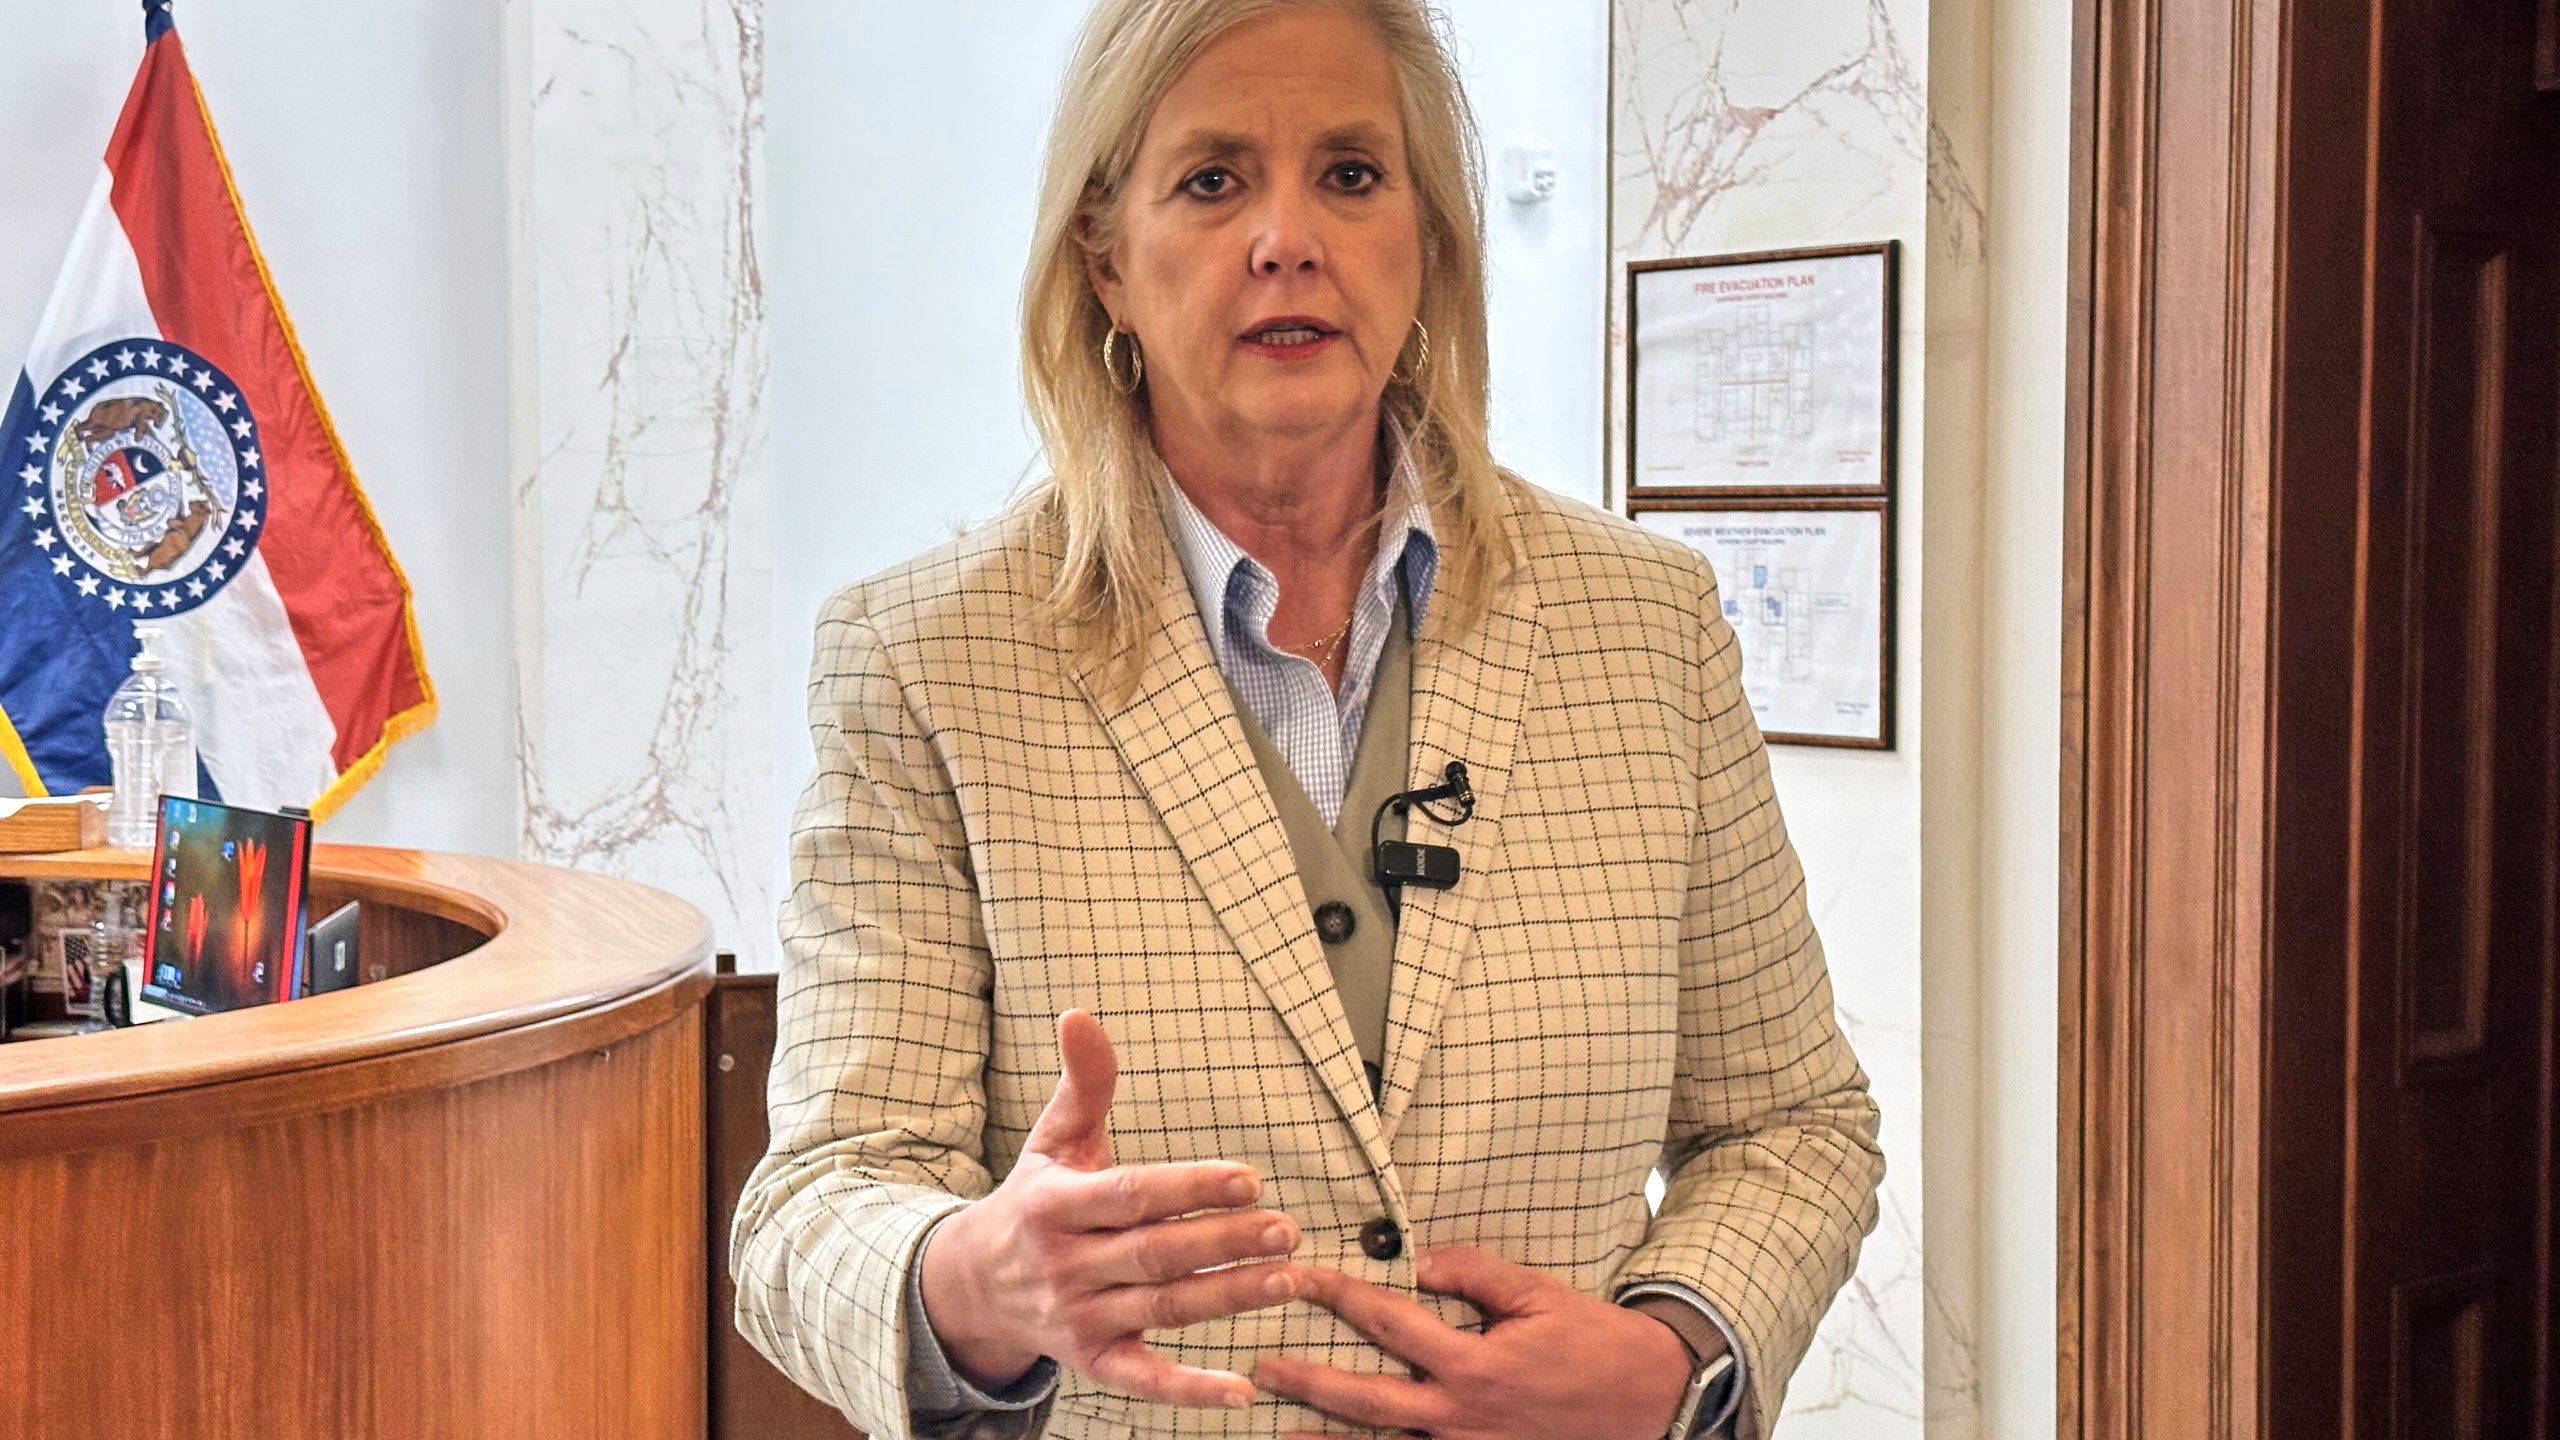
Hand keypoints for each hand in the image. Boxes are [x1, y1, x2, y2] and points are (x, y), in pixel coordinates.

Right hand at [919, 1010, 1302, 1408]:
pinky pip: (1144, 1379)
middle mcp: (1067, 1264)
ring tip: (1288, 1279)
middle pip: (1156, 1253)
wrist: (972, 1287)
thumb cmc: (1033, 1203)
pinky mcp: (1095, 1360)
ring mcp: (1081, 1317)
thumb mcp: (1051, 1141)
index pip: (1132, 1195)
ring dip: (1228, 1297)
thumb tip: (1079, 1013)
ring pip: (1163, 1307)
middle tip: (1287, 1229)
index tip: (1250, 1178)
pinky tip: (1244, 1389)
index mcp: (1057, 1205)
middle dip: (1224, 1241)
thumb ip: (1081, 1083)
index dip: (1191, 1187)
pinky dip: (1190, 1389)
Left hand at [1254, 1246, 1701, 1439]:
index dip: (1338, 1296)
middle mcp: (1459, 1417)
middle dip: (1308, 1381)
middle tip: (1260, 1366)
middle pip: (1363, 1400)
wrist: (1651, 1404)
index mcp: (1472, 1365)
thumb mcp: (1538, 1294)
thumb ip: (1473, 1273)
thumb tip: (1417, 1258)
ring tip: (1278, 1428)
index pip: (1388, 1322)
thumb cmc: (1594, 1343)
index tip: (1297, 1277)